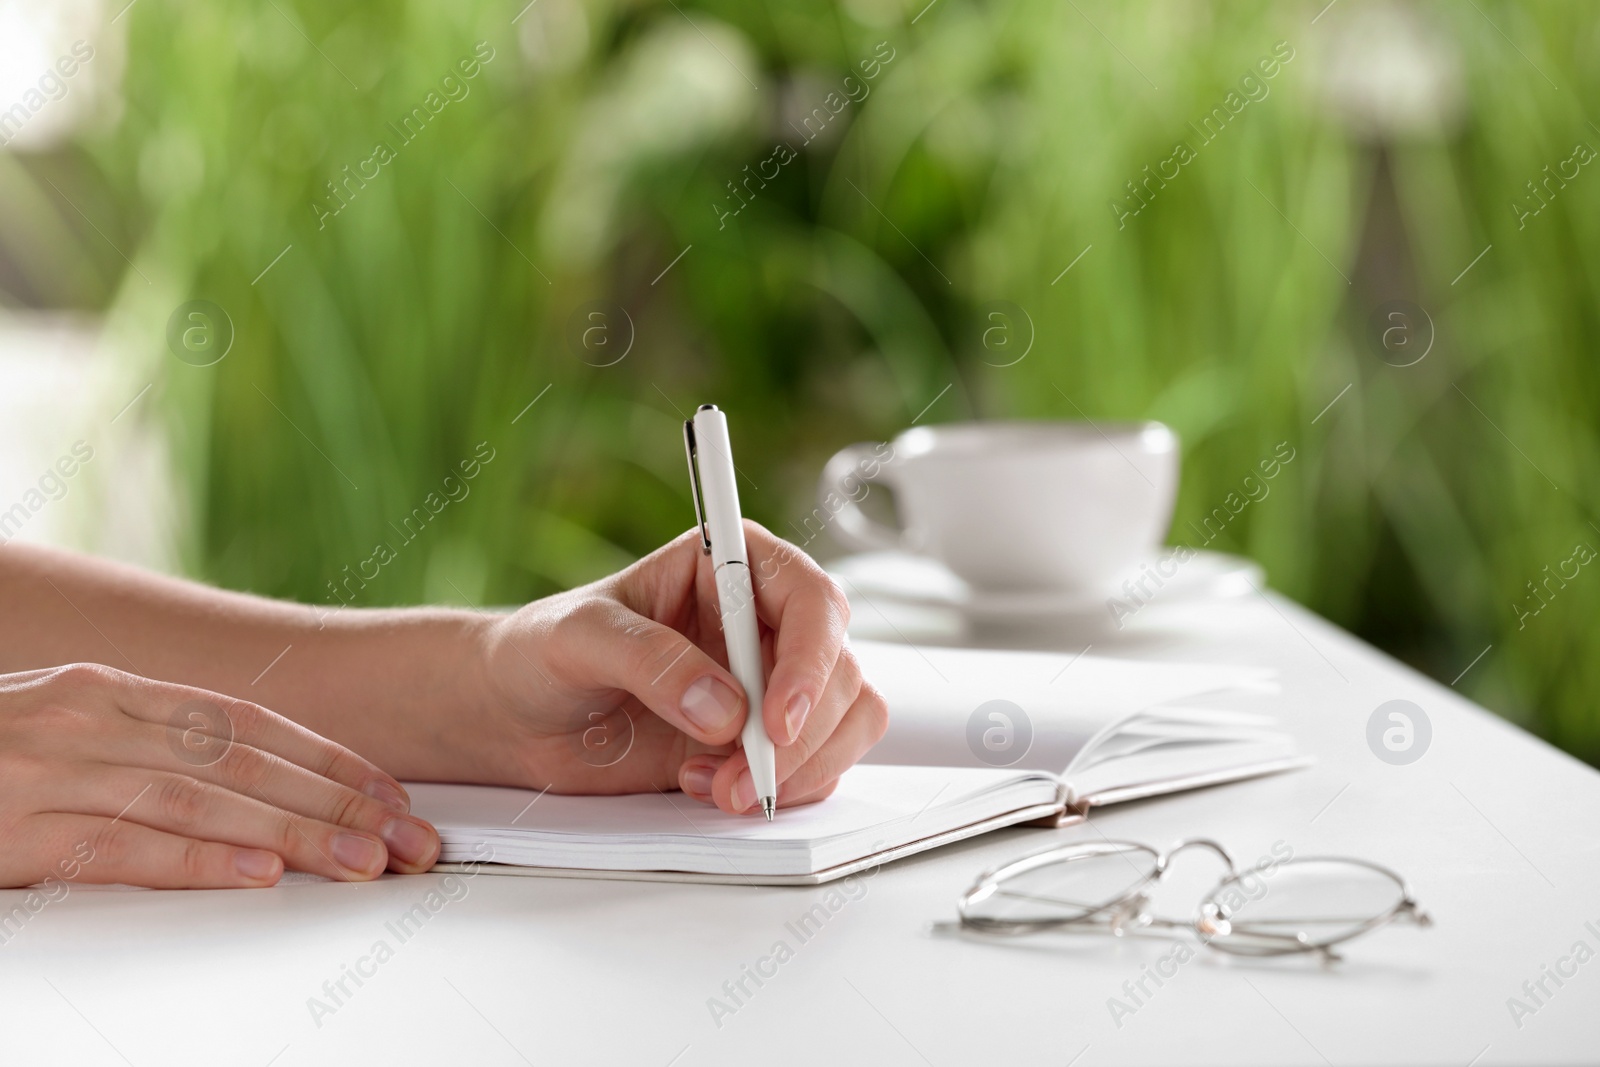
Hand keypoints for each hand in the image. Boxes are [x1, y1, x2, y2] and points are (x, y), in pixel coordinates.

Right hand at [0, 664, 439, 888]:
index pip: (251, 723)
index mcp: (114, 692)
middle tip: (410, 838)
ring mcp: (51, 771)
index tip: (392, 793)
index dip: (330, 759)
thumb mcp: (68, 729)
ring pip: (203, 801)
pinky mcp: (15, 830)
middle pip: (245, 762)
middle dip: (339, 801)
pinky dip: (198, 860)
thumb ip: (151, 746)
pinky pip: (123, 846)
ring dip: (295, 833)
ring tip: (364, 860)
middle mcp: (93, 719)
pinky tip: (258, 874)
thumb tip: (252, 782)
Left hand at [478, 523, 887, 813]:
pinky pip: (817, 765)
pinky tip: (710, 786)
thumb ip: (649, 661)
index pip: (811, 599)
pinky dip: (780, 789)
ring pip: (845, 720)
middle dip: (800, 734)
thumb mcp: (578, 638)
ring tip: (722, 787)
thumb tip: (723, 706)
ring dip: (799, 768)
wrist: (515, 717)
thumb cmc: (539, 652)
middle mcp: (763, 621)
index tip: (774, 719)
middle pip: (840, 670)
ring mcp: (769, 682)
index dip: (811, 659)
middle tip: (743, 775)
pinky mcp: (761, 739)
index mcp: (730, 566)